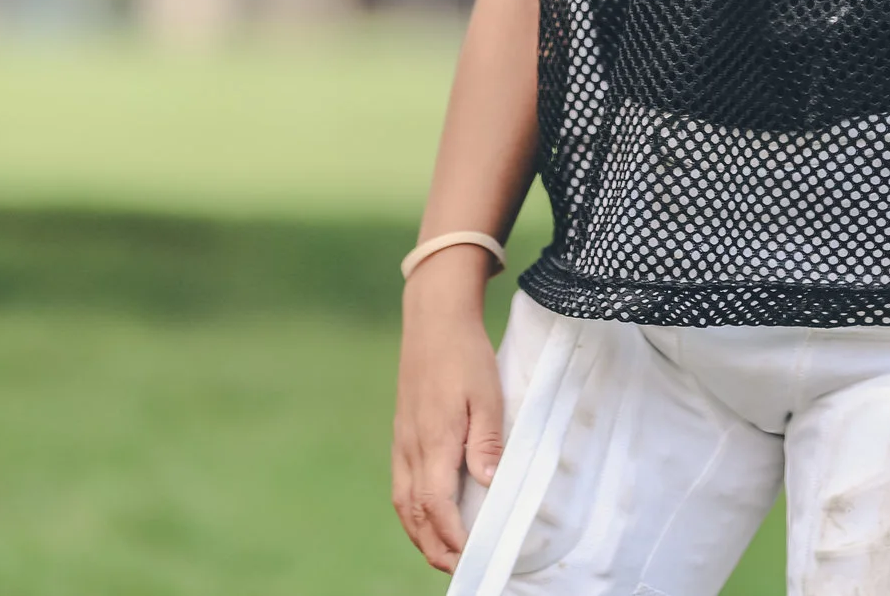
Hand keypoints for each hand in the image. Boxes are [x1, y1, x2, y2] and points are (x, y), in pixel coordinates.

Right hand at [390, 252, 505, 572]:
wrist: (432, 320)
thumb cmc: (464, 354)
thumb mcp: (486, 393)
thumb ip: (486, 441)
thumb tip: (487, 485)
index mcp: (433, 440)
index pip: (437, 504)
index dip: (452, 535)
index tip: (471, 555)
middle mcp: (411, 448)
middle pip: (415, 513)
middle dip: (434, 546)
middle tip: (459, 568)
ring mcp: (402, 442)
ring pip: (404, 502)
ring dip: (421, 534)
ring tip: (443, 554)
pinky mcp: (402, 435)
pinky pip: (401, 485)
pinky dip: (412, 512)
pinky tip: (427, 517)